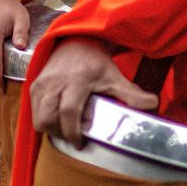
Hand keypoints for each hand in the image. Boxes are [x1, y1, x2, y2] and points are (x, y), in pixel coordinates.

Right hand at [28, 38, 158, 145]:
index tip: (80, 143)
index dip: (73, 132)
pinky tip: (58, 118)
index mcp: (76, 80)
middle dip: (60, 133)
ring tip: (66, 128)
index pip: (69, 112)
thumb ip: (131, 93)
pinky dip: (44, 120)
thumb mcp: (114, 76)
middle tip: (74, 136)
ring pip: (39, 118)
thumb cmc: (95, 62)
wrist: (76, 42)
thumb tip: (152, 105)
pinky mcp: (33, 86)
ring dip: (51, 128)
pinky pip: (34, 112)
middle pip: (48, 118)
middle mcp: (55, 82)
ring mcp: (41, 84)